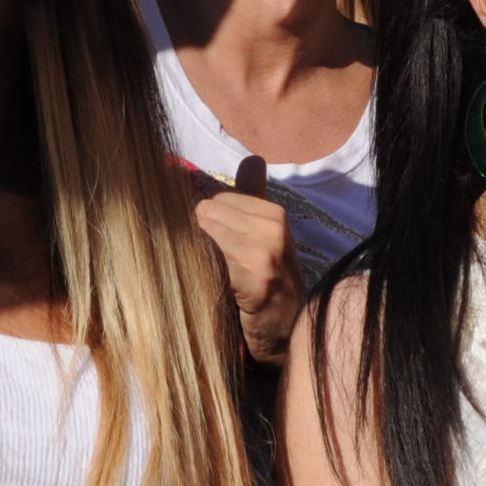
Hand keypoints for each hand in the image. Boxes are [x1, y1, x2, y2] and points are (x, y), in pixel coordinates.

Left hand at [190, 158, 302, 364]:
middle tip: (212, 258)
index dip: (206, 219)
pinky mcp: (253, 276)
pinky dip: (204, 265)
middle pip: (207, 211)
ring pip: (206, 231)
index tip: (212, 240)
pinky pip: (212, 256)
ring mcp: (264, 251)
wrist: (286, 328)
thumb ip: (254, 193)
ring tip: (212, 269)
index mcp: (274, 212)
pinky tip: (215, 280)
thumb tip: (253, 158)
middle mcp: (273, 226)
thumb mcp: (267, 232)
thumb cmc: (270, 278)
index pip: (216, 198)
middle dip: (201, 231)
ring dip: (199, 249)